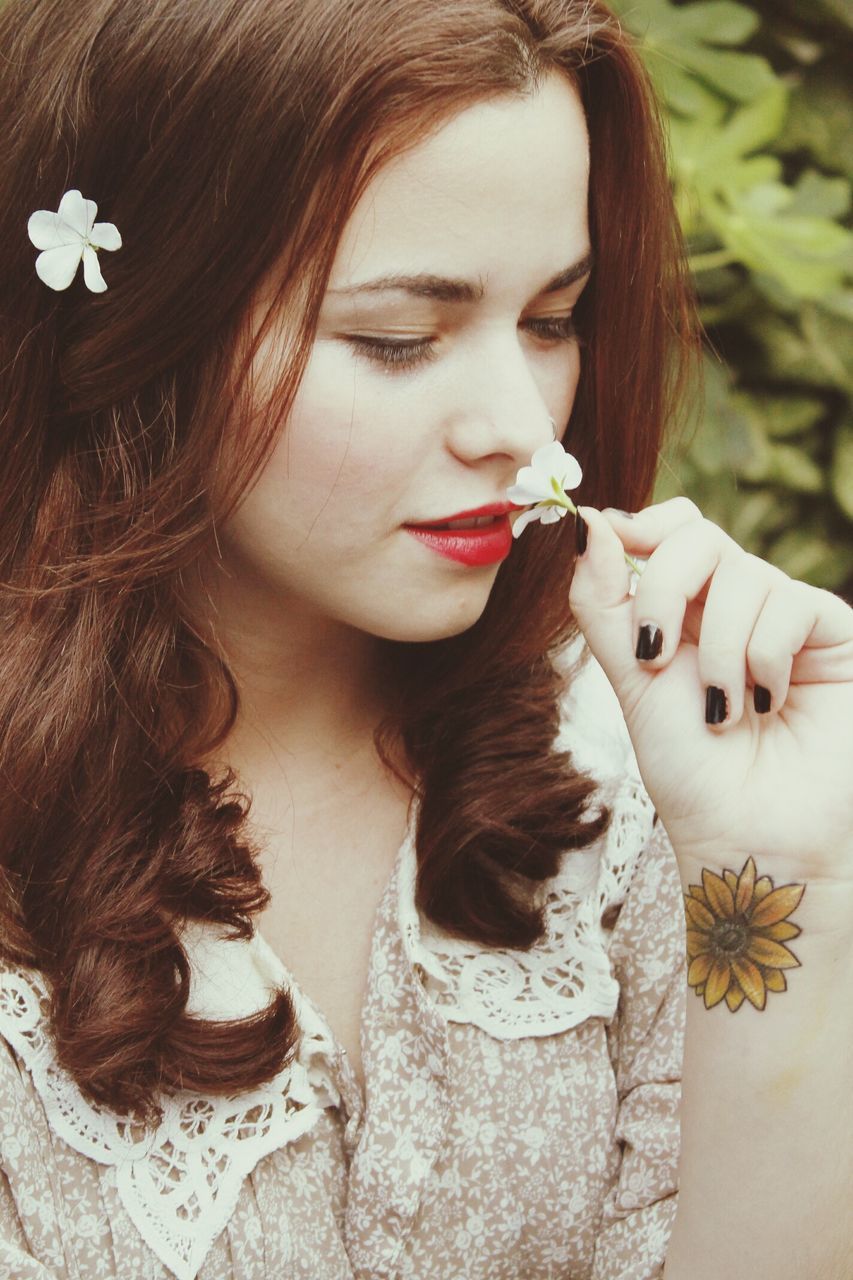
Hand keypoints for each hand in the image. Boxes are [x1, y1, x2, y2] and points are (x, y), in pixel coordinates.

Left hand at [568, 498, 852, 886]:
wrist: (747, 834)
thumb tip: (588, 521)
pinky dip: (763, 660)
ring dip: (718, 650)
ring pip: (743, 575)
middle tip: (654, 655)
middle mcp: (734, 604)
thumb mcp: (630, 677)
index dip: (643, 527)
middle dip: (664, 589)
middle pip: (698, 535)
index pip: (671, 528)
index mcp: (683, 608)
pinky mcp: (832, 634)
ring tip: (722, 711)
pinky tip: (766, 704)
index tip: (614, 548)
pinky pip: (790, 605)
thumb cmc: (689, 768)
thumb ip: (604, 601)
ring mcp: (785, 617)